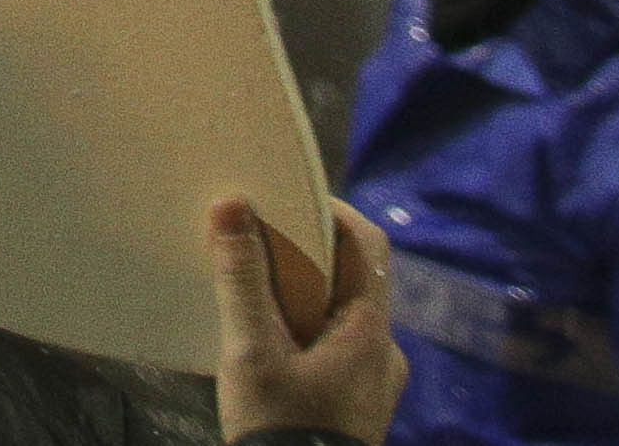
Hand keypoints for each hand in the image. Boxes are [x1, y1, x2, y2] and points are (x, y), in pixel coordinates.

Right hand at [207, 195, 400, 445]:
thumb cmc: (280, 429)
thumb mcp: (251, 352)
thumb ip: (242, 279)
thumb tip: (233, 205)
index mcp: (370, 331)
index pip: (369, 244)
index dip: (333, 210)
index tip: (288, 196)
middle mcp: (385, 353)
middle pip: (353, 279)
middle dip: (307, 256)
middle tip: (258, 247)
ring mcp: (377, 383)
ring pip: (344, 317)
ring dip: (305, 297)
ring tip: (256, 300)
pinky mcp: (362, 406)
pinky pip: (340, 350)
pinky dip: (309, 332)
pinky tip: (271, 348)